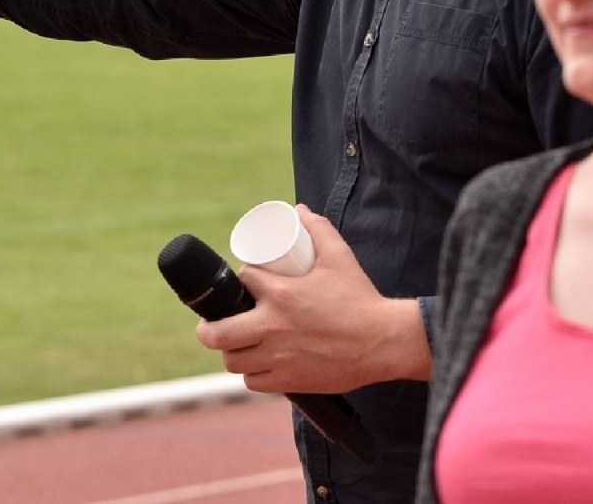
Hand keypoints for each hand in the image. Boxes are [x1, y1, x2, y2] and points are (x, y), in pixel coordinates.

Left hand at [195, 205, 430, 392]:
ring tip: (237, 345)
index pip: (241, 281)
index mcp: (280, 294)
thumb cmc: (360, 299)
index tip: (245, 283)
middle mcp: (272, 327)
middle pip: (218, 332)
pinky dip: (252, 374)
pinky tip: (256, 366)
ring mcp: (279, 357)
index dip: (239, 280)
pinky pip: (254, 382)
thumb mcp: (338, 256)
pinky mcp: (289, 380)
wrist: (383, 341)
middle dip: (209, 328)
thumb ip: (318, 228)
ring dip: (231, 352)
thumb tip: (299, 210)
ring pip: (233, 360)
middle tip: (212, 324)